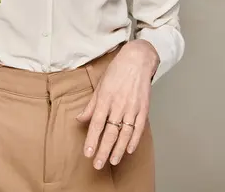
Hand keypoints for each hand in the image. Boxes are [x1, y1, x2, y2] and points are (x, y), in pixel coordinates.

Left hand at [76, 40, 158, 169]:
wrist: (138, 59)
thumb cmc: (117, 70)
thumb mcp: (100, 85)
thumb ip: (91, 104)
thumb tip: (81, 119)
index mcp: (106, 97)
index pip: (97, 123)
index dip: (92, 139)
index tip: (87, 153)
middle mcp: (119, 104)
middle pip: (110, 132)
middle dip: (103, 150)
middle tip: (98, 164)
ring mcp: (132, 107)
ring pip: (125, 133)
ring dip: (118, 149)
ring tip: (112, 161)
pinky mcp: (143, 108)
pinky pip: (139, 127)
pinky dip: (134, 140)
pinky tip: (129, 149)